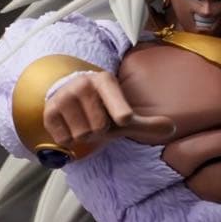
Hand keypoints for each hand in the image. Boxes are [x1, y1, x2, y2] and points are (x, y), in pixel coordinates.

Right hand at [43, 71, 175, 155]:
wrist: (67, 95)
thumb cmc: (101, 108)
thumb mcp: (123, 114)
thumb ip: (146, 124)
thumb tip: (172, 128)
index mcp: (105, 81)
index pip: (117, 107)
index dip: (121, 114)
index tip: (124, 118)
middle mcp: (83, 84)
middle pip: (99, 129)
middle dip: (99, 131)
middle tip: (96, 121)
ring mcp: (63, 96)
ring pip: (82, 136)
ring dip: (84, 136)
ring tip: (83, 122)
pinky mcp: (49, 111)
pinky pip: (65, 140)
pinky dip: (70, 140)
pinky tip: (70, 126)